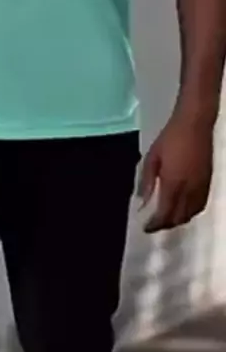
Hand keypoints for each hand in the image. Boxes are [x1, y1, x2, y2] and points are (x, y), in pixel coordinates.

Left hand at [138, 116, 213, 233]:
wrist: (195, 124)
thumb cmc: (170, 137)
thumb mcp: (152, 157)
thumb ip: (147, 181)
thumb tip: (143, 202)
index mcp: (173, 184)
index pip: (165, 214)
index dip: (155, 224)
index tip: (146, 228)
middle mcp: (189, 190)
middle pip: (179, 217)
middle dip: (166, 224)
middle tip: (155, 223)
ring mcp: (201, 186)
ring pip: (192, 213)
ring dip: (179, 220)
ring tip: (168, 217)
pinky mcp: (208, 181)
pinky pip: (201, 205)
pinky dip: (191, 212)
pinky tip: (184, 207)